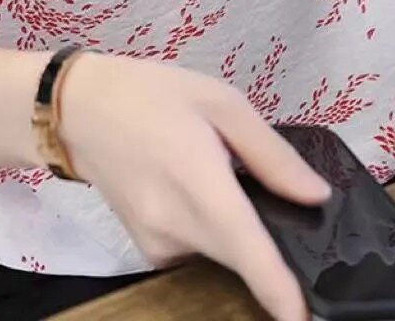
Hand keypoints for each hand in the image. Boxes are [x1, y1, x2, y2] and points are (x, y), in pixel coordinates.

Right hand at [59, 52, 331, 320]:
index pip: (250, 255)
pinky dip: (210, 231)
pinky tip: (197, 189)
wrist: (78, 110)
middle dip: (269, 247)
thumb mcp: (221, 102)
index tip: (305, 319)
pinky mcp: (146, 249)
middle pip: (242, 258)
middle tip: (273, 196)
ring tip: (223, 175)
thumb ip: (271, 153)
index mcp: (200, 185)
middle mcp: (176, 229)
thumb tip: (316, 196)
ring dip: (237, 232)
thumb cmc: (152, 95)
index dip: (283, 295)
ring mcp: (157, 246)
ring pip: (221, 254)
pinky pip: (196, 249)